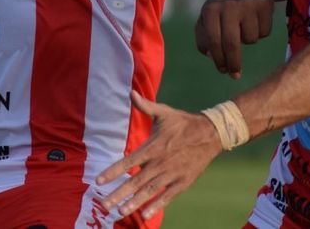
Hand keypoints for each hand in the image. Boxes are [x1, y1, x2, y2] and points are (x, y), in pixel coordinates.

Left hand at [96, 91, 222, 219]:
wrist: (211, 134)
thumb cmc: (183, 122)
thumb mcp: (164, 112)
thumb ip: (145, 106)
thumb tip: (130, 93)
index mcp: (153, 147)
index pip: (128, 161)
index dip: (112, 171)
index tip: (98, 181)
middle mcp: (160, 163)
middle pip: (135, 181)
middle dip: (118, 194)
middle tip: (103, 205)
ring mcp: (171, 174)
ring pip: (149, 191)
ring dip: (134, 202)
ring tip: (120, 212)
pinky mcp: (182, 182)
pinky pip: (167, 196)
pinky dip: (156, 206)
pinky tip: (145, 215)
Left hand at [196, 0, 273, 78]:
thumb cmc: (222, 5)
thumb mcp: (207, 16)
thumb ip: (204, 37)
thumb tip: (211, 56)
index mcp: (211, 10)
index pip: (214, 41)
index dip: (219, 60)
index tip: (223, 71)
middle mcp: (229, 6)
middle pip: (232, 44)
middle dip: (234, 63)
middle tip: (235, 74)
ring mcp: (247, 5)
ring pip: (250, 39)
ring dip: (248, 40)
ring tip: (244, 26)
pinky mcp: (264, 4)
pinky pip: (264, 32)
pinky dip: (260, 32)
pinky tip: (255, 20)